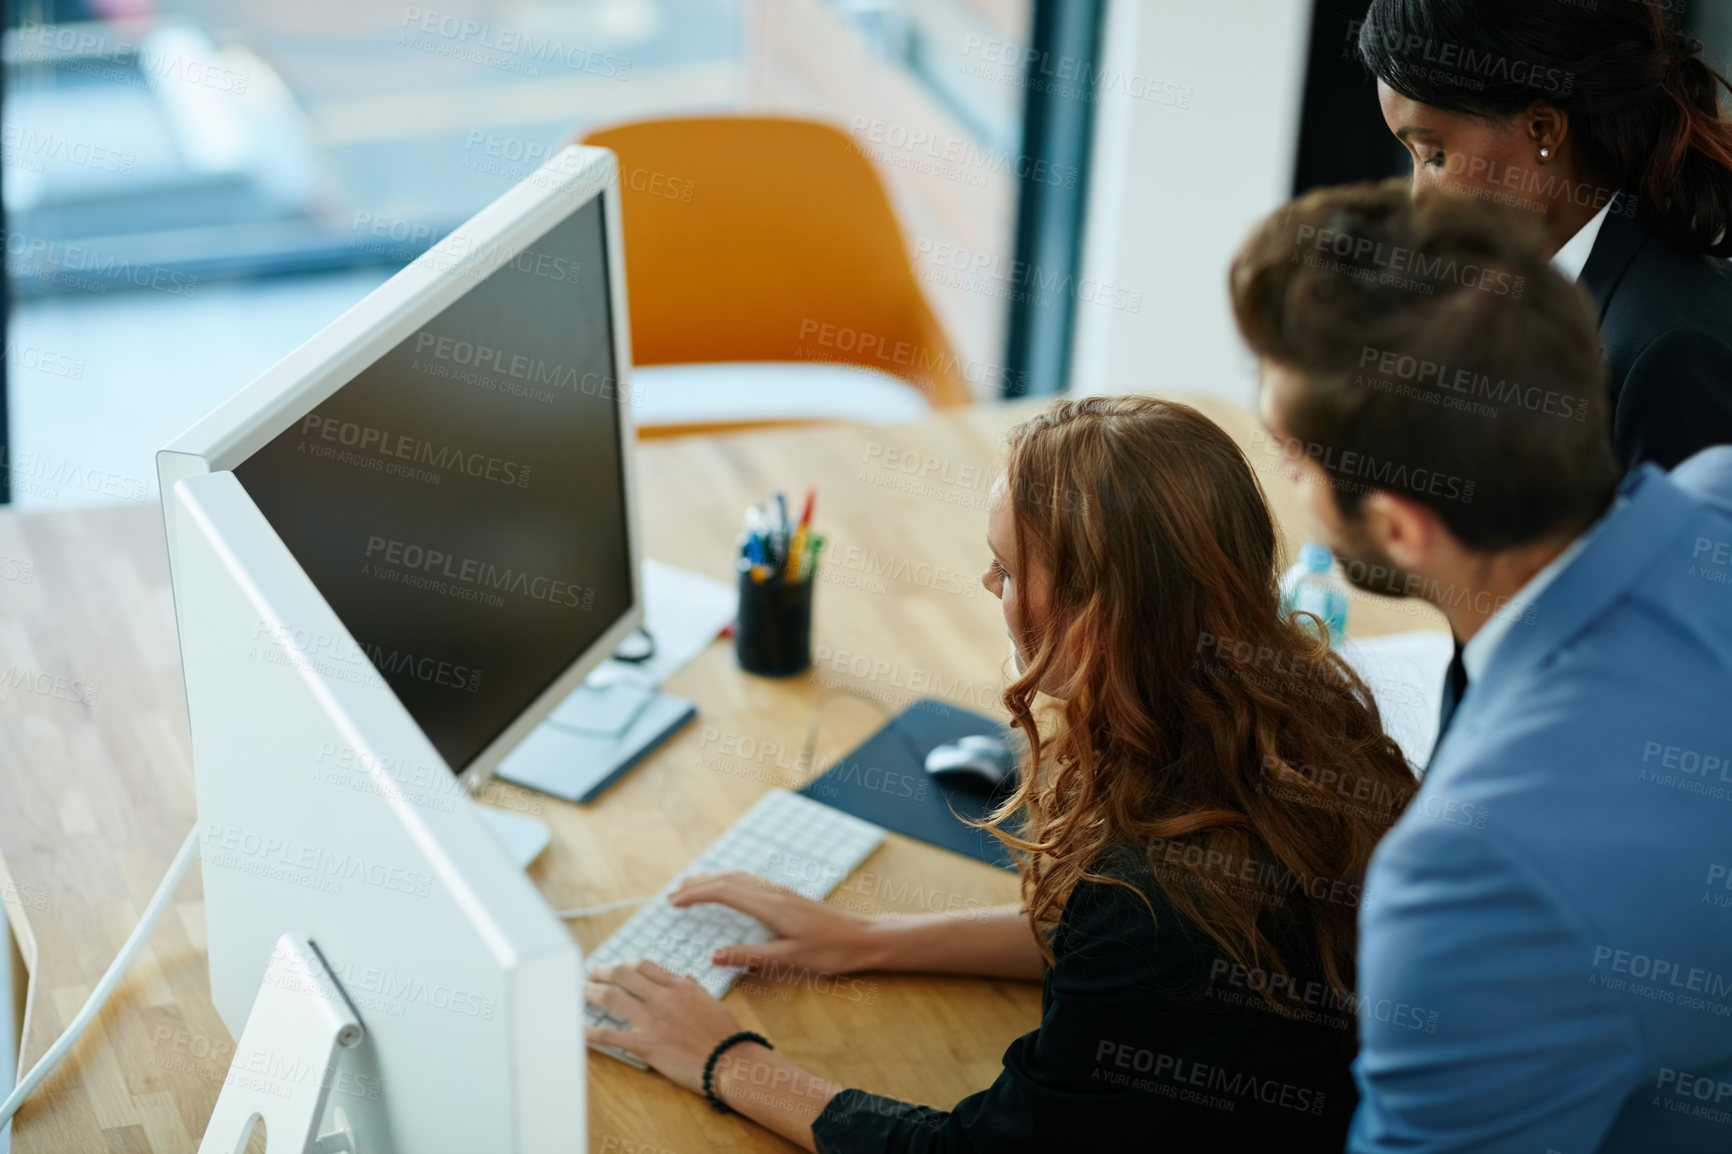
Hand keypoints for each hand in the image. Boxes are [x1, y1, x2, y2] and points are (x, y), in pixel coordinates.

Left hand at [584, 960, 743, 1092]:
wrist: (730, 1061)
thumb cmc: (725, 1033)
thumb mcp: (711, 1001)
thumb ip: (693, 987)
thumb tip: (684, 977)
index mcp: (679, 985)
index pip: (643, 965)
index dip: (623, 964)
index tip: (614, 968)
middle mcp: (662, 997)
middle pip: (623, 974)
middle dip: (602, 971)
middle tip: (591, 975)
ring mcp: (652, 1020)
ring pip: (612, 998)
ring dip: (590, 992)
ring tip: (579, 992)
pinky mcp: (645, 1044)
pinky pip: (611, 1036)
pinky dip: (591, 1033)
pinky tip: (579, 1031)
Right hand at [669, 871, 882, 973]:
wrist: (864, 937)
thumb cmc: (831, 950)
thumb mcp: (790, 958)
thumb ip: (751, 957)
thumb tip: (714, 956)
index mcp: (770, 906)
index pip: (724, 892)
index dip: (696, 894)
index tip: (673, 901)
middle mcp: (773, 893)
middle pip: (728, 880)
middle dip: (698, 885)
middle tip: (672, 895)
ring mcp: (781, 892)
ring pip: (739, 878)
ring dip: (713, 880)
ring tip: (692, 888)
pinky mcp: (787, 896)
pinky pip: (750, 882)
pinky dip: (730, 882)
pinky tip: (728, 890)